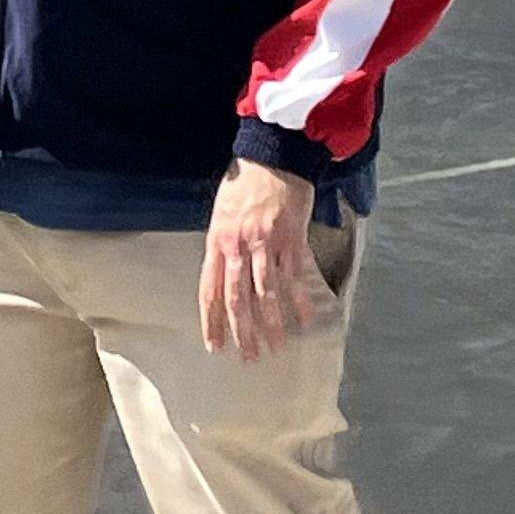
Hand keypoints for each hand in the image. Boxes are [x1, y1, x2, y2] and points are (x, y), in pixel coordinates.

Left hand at [199, 156, 322, 359]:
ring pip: (267, 294)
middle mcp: (240, 247)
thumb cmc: (245, 183)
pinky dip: (300, 300)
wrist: (273, 156)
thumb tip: (222, 276)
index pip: (210, 290)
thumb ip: (221, 246)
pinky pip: (295, 276)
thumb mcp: (221, 213)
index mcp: (218, 242)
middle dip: (243, 332)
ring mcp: (267, 244)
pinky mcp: (291, 239)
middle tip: (249, 357)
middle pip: (238, 299)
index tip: (216, 346)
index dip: (212, 321)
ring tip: (275, 347)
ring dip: (271, 324)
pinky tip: (304, 320)